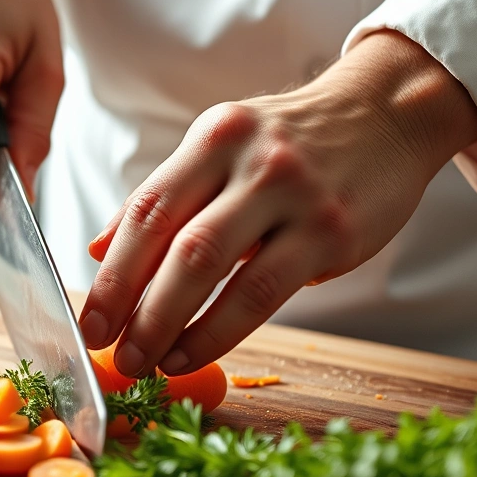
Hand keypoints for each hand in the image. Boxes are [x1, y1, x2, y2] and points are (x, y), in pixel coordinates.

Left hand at [80, 31, 476, 377]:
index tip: (88, 319)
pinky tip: (195, 351)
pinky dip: (221, 330)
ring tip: (147, 362)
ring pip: (217, 270)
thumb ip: (167, 194)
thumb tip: (99, 248)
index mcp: (215, 137)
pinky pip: (264, 291)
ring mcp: (295, 195)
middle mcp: (251, 160)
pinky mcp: (331, 231)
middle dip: (133, 306)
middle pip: (176, 243)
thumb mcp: (225, 146)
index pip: (148, 209)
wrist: (387, 114)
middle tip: (111, 350)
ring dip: (172, 325)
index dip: (112, 271)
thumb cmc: (298, 139)